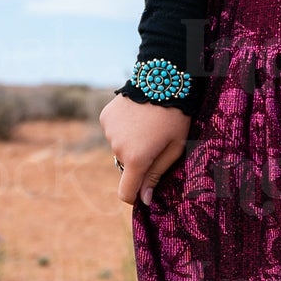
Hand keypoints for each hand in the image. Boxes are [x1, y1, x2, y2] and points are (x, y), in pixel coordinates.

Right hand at [99, 92, 190, 206]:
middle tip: (157, 140)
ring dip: (131, 142)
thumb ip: (156, 175)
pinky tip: (136, 114)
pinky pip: (113, 131)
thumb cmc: (176, 117)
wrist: (162, 79)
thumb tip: (144, 200)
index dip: (134, 196)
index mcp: (137, 159)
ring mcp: (109, 132)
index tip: (143, 192)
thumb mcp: (174, 148)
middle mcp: (118, 148)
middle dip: (140, 160)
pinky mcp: (105, 117)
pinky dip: (123, 128)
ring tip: (147, 124)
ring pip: (120, 147)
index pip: (126, 193)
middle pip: (127, 166)